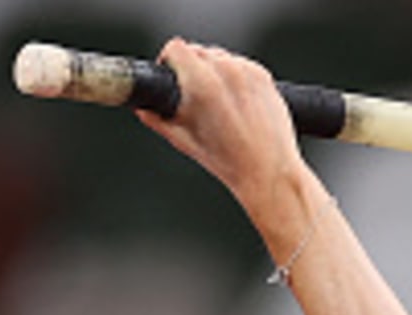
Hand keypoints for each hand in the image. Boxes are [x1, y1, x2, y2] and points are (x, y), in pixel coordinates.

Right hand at [136, 38, 304, 211]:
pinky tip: (236, 101)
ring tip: (216, 101)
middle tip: (193, 94)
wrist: (269, 171)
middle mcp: (227, 71)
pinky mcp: (264, 76)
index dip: (169, 60)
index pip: (176, 48)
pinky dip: (235, 77)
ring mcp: (248, 72)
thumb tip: (142, 106)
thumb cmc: (226, 160)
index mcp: (202, 82)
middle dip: (191, 68)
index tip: (171, 75)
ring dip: (213, 71)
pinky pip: (241, 66)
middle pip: (198, 51)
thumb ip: (156, 118)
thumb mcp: (182, 139)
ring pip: (220, 57)